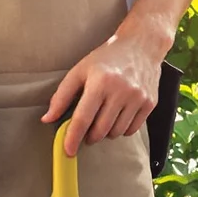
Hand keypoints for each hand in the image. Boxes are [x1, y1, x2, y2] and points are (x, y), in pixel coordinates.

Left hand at [43, 26, 162, 156]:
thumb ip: (62, 95)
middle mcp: (121, 90)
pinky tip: (117, 117)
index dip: (73, 137)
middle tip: (86, 131)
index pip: (83, 118)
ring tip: (102, 120)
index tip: (68, 151)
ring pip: (116, 132)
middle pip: (100, 129)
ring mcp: (137, 98)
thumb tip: (48, 119)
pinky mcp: (150, 103)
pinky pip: (132, 130)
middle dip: (89, 136)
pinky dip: (121, 129)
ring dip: (105, 133)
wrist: (141, 46)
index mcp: (100, 82)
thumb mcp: (80, 70)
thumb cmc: (107, 58)